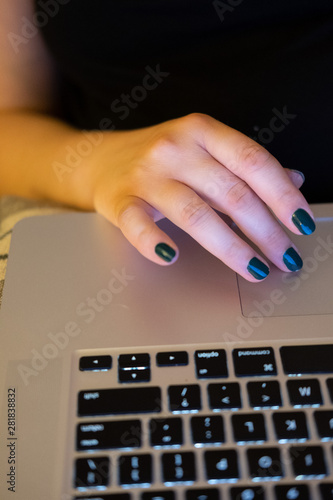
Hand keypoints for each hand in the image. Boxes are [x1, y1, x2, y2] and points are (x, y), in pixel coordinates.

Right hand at [84, 113, 313, 280]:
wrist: (99, 160)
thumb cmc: (158, 158)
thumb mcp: (204, 149)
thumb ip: (245, 165)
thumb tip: (293, 181)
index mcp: (202, 131)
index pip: (254, 161)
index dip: (283, 195)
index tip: (302, 224)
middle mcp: (175, 149)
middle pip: (231, 192)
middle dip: (266, 231)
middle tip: (285, 257)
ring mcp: (146, 175)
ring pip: (196, 214)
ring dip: (232, 247)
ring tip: (254, 268)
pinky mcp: (120, 201)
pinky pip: (138, 224)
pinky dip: (155, 243)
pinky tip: (173, 257)